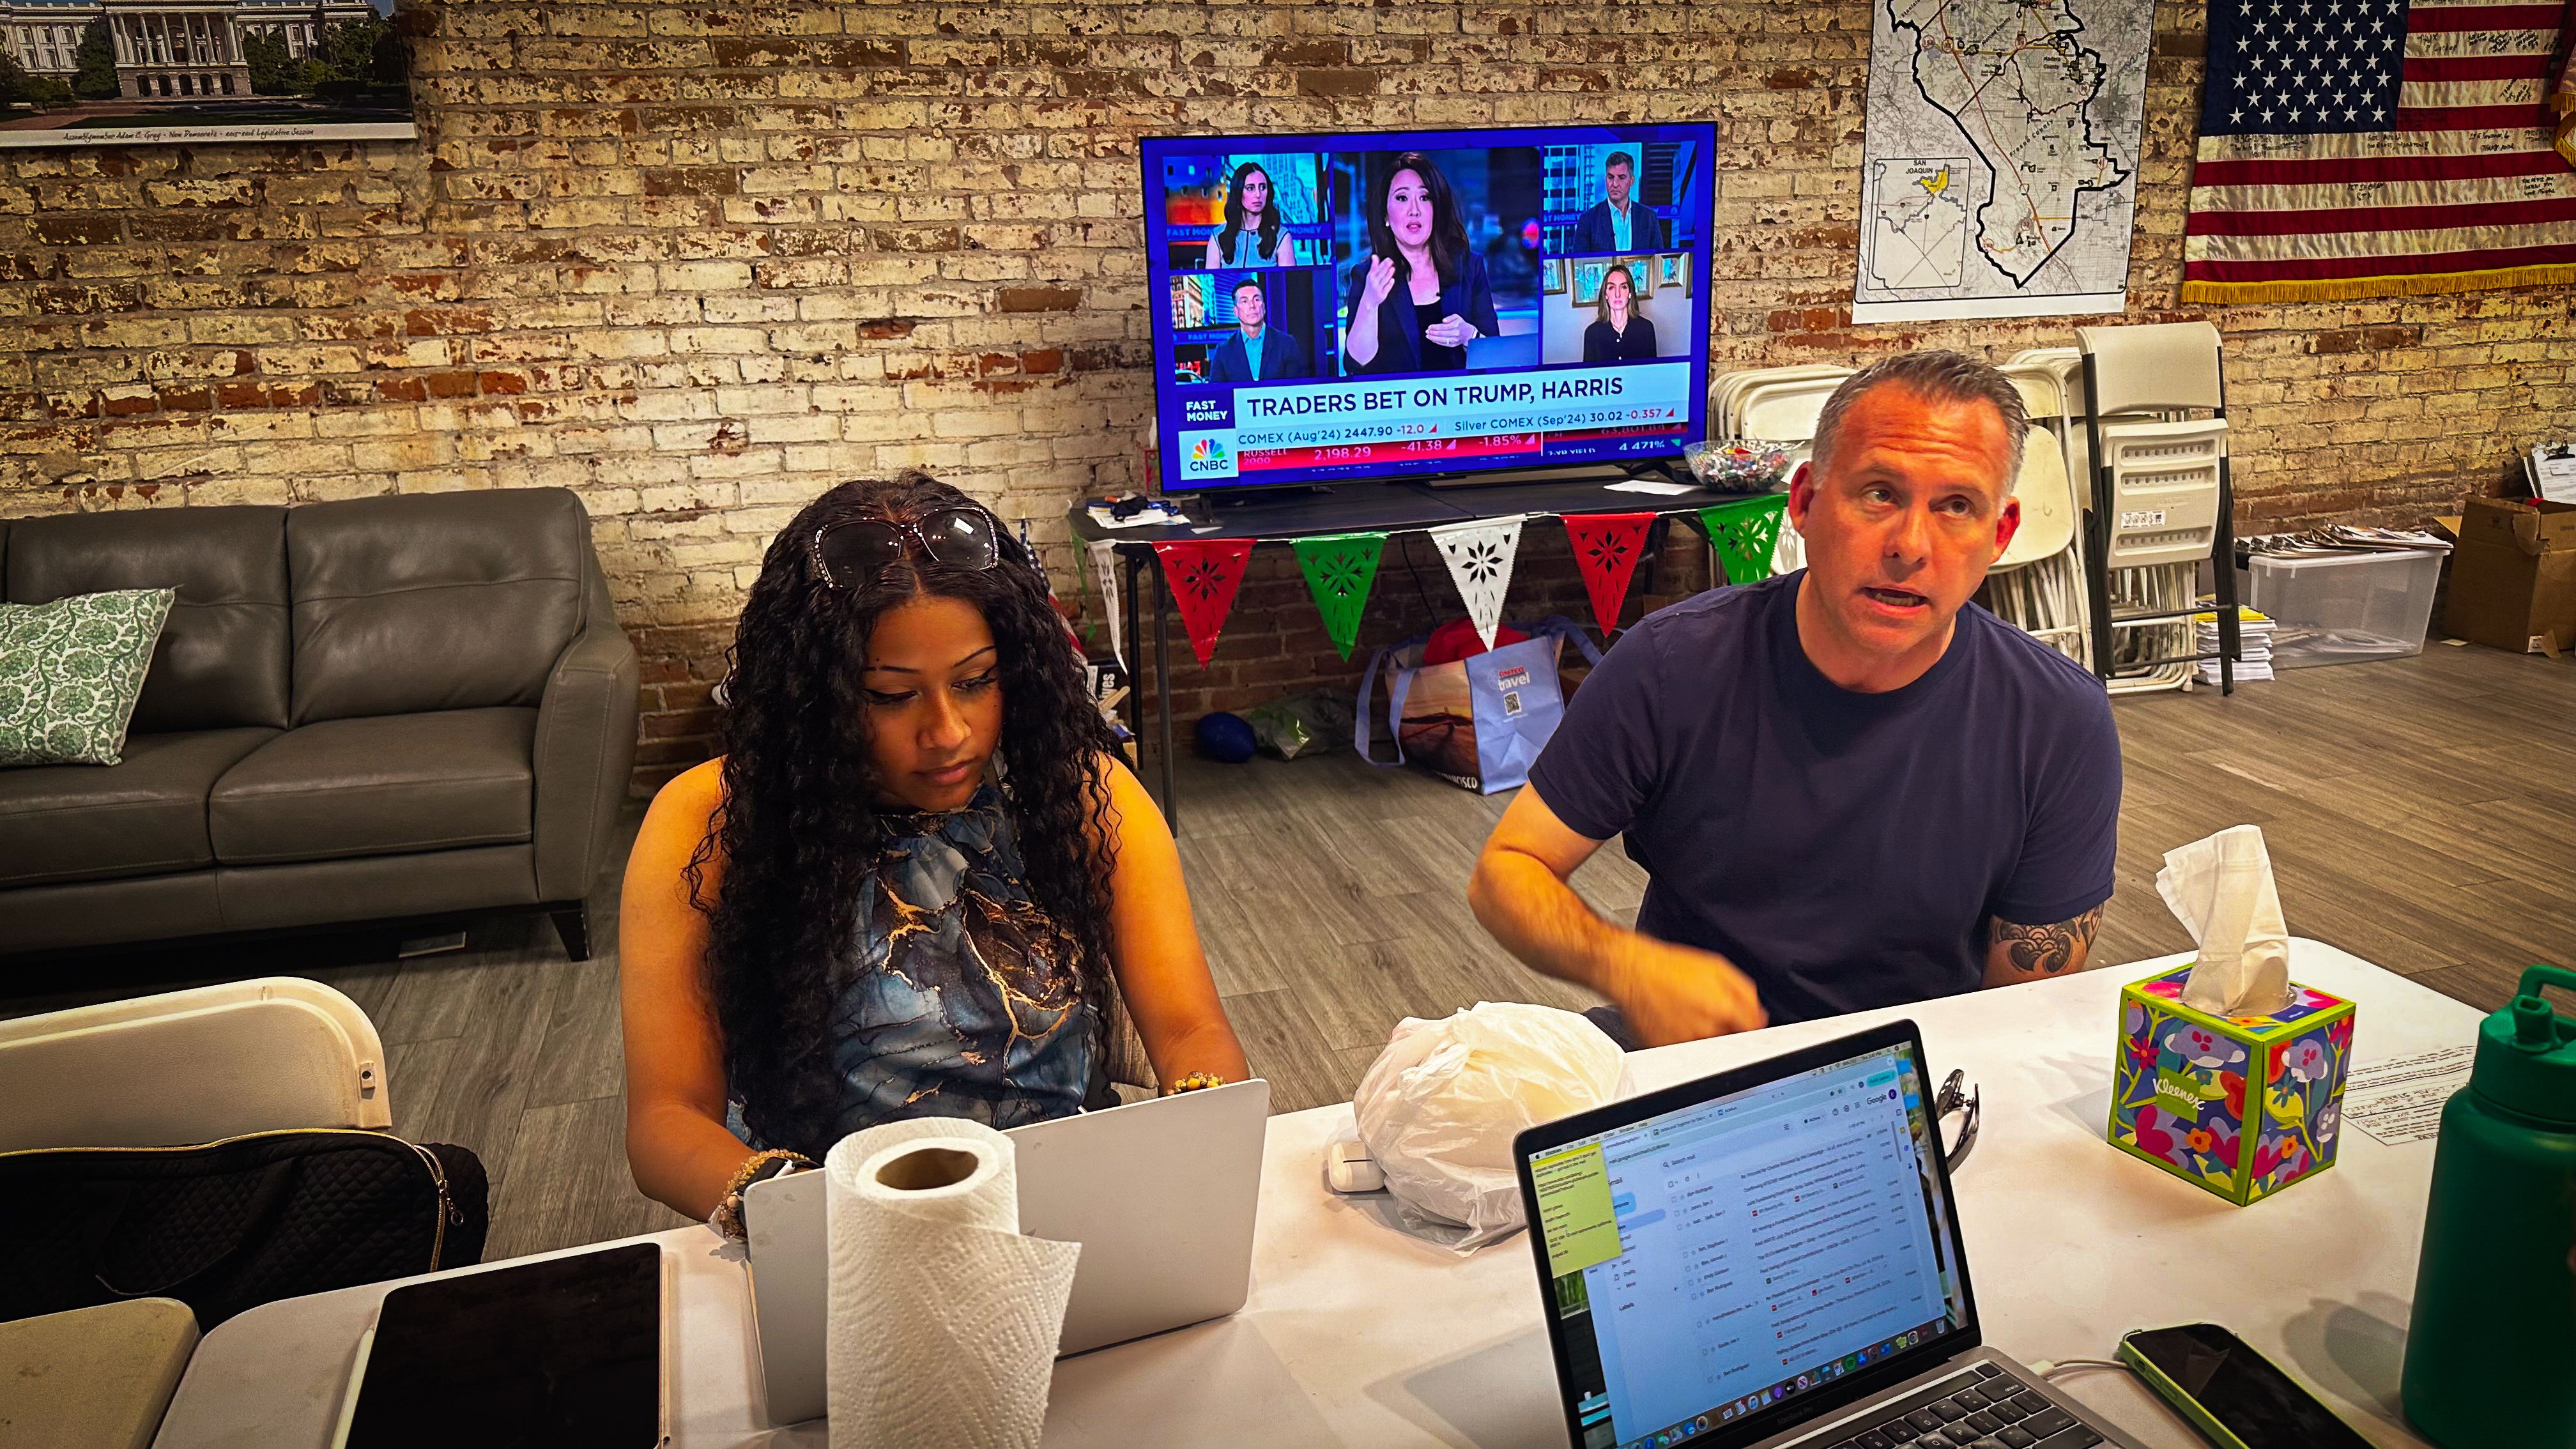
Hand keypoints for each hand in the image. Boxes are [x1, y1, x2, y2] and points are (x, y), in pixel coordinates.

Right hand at [1361, 254, 1397, 306]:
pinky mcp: (1382, 295)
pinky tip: (1392, 280)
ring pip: (1384, 280)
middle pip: (1380, 273)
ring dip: (1388, 274)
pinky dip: (1389, 284)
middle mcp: (1373, 282)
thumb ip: (1374, 266)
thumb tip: (1374, 256)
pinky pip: (1386, 288)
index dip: (1383, 263)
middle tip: (1391, 261)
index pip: (1377, 268)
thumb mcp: (1370, 276)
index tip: (1388, 258)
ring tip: (1393, 268)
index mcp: (1370, 276)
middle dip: (1386, 267)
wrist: (1368, 301)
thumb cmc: (1370, 286)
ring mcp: (1378, 289)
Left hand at [1423, 313, 1476, 347]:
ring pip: (1442, 340)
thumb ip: (1450, 317)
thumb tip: (1443, 321)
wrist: (1468, 333)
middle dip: (1433, 333)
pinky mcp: (1453, 344)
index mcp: (1456, 325)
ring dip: (1433, 338)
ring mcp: (1454, 340)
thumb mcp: (1456, 317)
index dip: (1435, 327)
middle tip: (1427, 331)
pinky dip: (1437, 342)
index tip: (1430, 327)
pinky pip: (1443, 344)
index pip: (1443, 327)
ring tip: (1428, 336)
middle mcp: (1455, 333)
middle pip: (1441, 333)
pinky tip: (1432, 339)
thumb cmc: (1461, 324)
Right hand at [1605, 935, 1765, 1046]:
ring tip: (1687, 1013)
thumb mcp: (1718, 967)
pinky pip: (1682, 1053)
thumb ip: (1746, 993)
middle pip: (1730, 1042)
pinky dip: (1681, 1040)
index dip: (1750, 1028)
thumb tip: (1759, 1016)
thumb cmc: (1670, 967)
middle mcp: (1706, 1030)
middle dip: (1725, 1030)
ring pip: (1706, 1049)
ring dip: (1702, 1036)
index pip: (1751, 1032)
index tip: (1744, 1026)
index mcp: (1724, 1009)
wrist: (1631, 971)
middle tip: (1708, 1012)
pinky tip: (1672, 1020)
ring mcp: (1685, 1043)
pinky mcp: (1664, 1049)